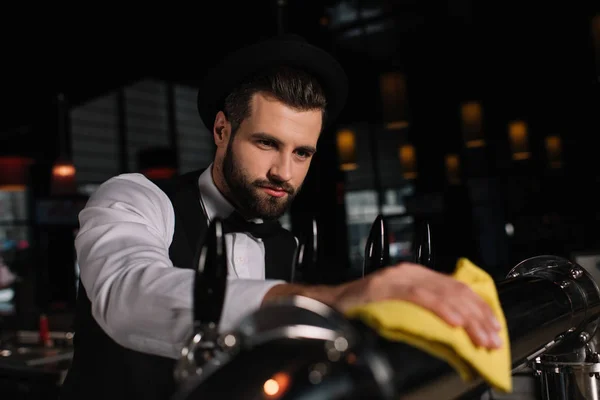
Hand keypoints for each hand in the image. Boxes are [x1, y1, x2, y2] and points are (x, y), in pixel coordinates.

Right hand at [332, 262, 502, 348]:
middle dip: (478, 316)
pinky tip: (454, 322)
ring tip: (480, 335)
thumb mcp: (399, 306)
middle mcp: (409, 272)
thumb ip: (423, 308)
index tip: (494, 325)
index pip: (456, 287)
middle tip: (492, 338)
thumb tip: (455, 327)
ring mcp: (397, 278)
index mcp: (415, 275)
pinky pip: (418, 296)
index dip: (479, 306)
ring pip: (441, 292)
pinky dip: (440, 309)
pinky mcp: (385, 287)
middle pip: (454, 290)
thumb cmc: (361, 309)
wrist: (328, 305)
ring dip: (466, 317)